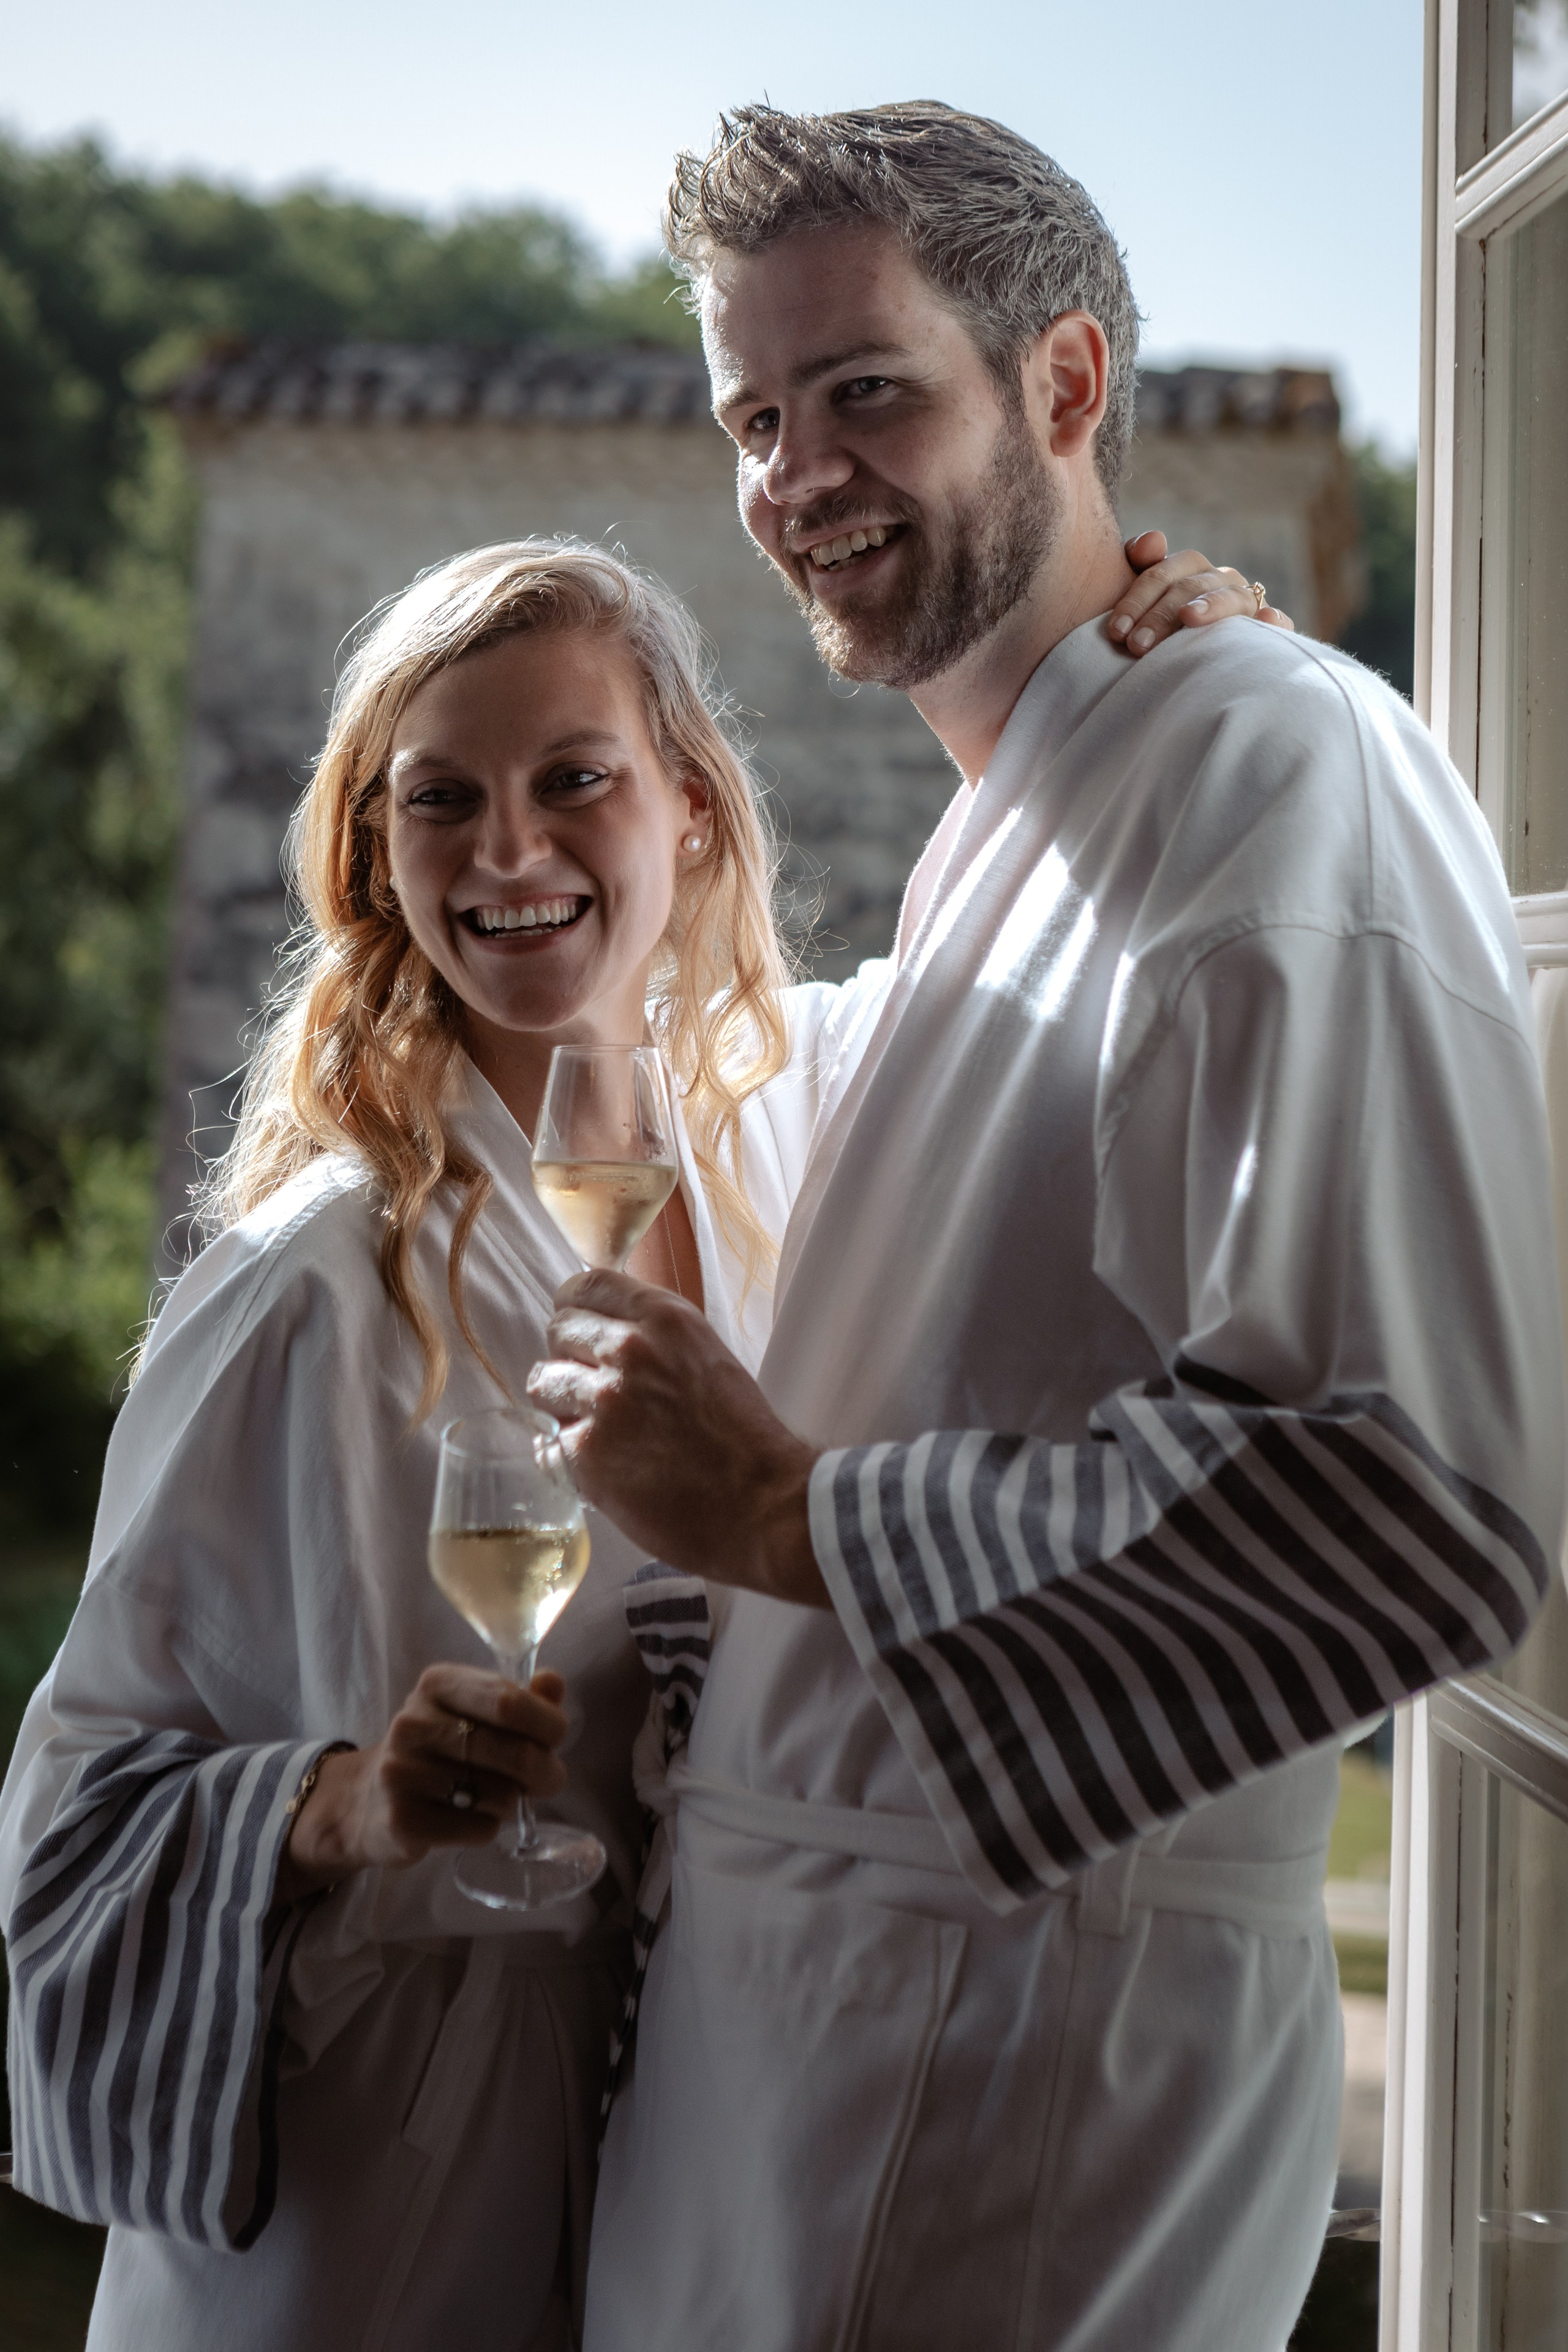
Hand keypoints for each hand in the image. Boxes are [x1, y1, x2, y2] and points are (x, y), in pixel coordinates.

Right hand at [275, 1663, 570, 1904]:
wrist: (365, 1802)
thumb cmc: (434, 1750)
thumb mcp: (469, 1711)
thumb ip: (517, 1697)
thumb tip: (554, 1683)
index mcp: (437, 1685)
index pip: (508, 1699)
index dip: (547, 1722)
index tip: (557, 1736)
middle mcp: (414, 1723)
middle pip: (512, 1751)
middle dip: (546, 1770)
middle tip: (550, 1780)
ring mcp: (403, 1772)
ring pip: (500, 1794)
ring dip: (514, 1801)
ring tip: (502, 1797)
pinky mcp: (403, 1820)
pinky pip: (478, 1828)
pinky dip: (488, 1827)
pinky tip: (472, 1819)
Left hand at [528, 1270, 824, 1605]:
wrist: (760, 1504)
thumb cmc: (743, 1437)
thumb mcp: (706, 1357)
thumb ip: (656, 1337)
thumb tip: (607, 1328)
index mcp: (666, 1320)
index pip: (587, 1285)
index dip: (575, 1307)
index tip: (577, 1325)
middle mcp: (629, 1350)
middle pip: (558, 1331)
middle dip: (569, 1356)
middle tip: (593, 1386)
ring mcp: (603, 1401)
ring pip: (543, 1382)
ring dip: (562, 1403)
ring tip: (597, 1427)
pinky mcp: (585, 1452)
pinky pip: (550, 1438)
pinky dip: (568, 1452)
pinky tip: (604, 1464)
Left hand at [1109, 530, 1296, 654]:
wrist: (1193, 652)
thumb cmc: (1159, 624)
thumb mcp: (1144, 594)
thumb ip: (1139, 562)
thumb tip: (1153, 540)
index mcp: (1189, 568)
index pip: (1162, 574)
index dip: (1136, 599)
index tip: (1116, 631)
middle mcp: (1220, 579)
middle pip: (1191, 588)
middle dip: (1161, 615)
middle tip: (1137, 645)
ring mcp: (1245, 602)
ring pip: (1229, 598)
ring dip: (1210, 607)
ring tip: (1189, 618)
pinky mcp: (1266, 628)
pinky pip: (1277, 621)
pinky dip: (1274, 620)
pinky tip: (1266, 620)